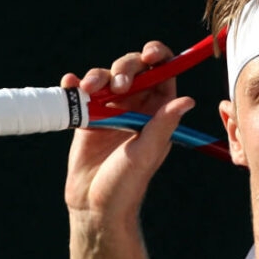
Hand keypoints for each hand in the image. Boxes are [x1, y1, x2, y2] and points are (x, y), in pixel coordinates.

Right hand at [63, 42, 194, 222]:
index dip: (158, 56)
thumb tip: (187, 100)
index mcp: (158, 111)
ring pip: (105, 76)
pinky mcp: (86, 117)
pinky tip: (71, 85)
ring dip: (96, 76)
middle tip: (118, 87)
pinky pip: (80, 92)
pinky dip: (75, 84)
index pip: (163, 72)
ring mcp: (110, 110)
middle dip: (124, 68)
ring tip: (88, 90)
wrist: (94, 205)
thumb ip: (162, 124)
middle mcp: (135, 106)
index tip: (150, 54)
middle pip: (132, 68)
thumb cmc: (126, 183)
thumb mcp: (146, 152)